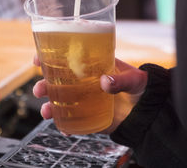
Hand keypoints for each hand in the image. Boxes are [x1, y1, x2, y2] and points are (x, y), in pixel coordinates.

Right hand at [32, 55, 147, 133]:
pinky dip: (65, 126)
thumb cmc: (141, 87)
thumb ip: (121, 79)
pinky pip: (72, 121)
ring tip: (46, 111)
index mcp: (92, 64)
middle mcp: (84, 81)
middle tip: (39, 89)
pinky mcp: (89, 116)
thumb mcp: (135, 79)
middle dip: (43, 84)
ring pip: (59, 101)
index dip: (48, 56)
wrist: (148, 111)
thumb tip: (105, 82)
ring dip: (48, 106)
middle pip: (57, 81)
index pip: (66, 57)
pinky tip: (64, 129)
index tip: (38, 59)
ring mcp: (84, 99)